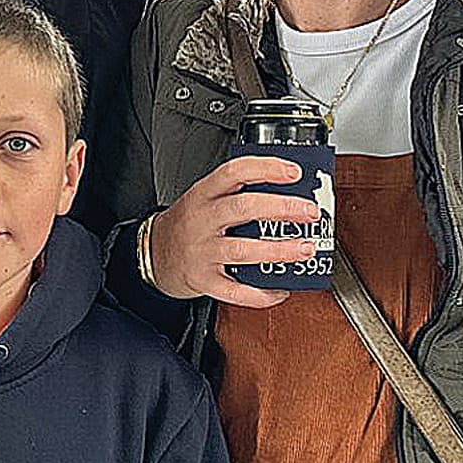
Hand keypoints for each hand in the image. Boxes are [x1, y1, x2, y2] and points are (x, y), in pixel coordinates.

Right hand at [148, 155, 322, 308]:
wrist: (154, 253)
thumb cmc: (188, 223)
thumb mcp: (205, 197)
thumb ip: (238, 192)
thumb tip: (289, 192)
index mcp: (204, 193)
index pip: (235, 172)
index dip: (266, 169)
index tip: (294, 172)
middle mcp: (202, 220)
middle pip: (243, 208)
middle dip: (281, 209)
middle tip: (309, 212)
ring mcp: (202, 251)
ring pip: (243, 250)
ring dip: (279, 250)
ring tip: (304, 249)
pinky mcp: (203, 279)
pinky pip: (235, 290)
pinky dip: (260, 294)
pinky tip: (279, 289)